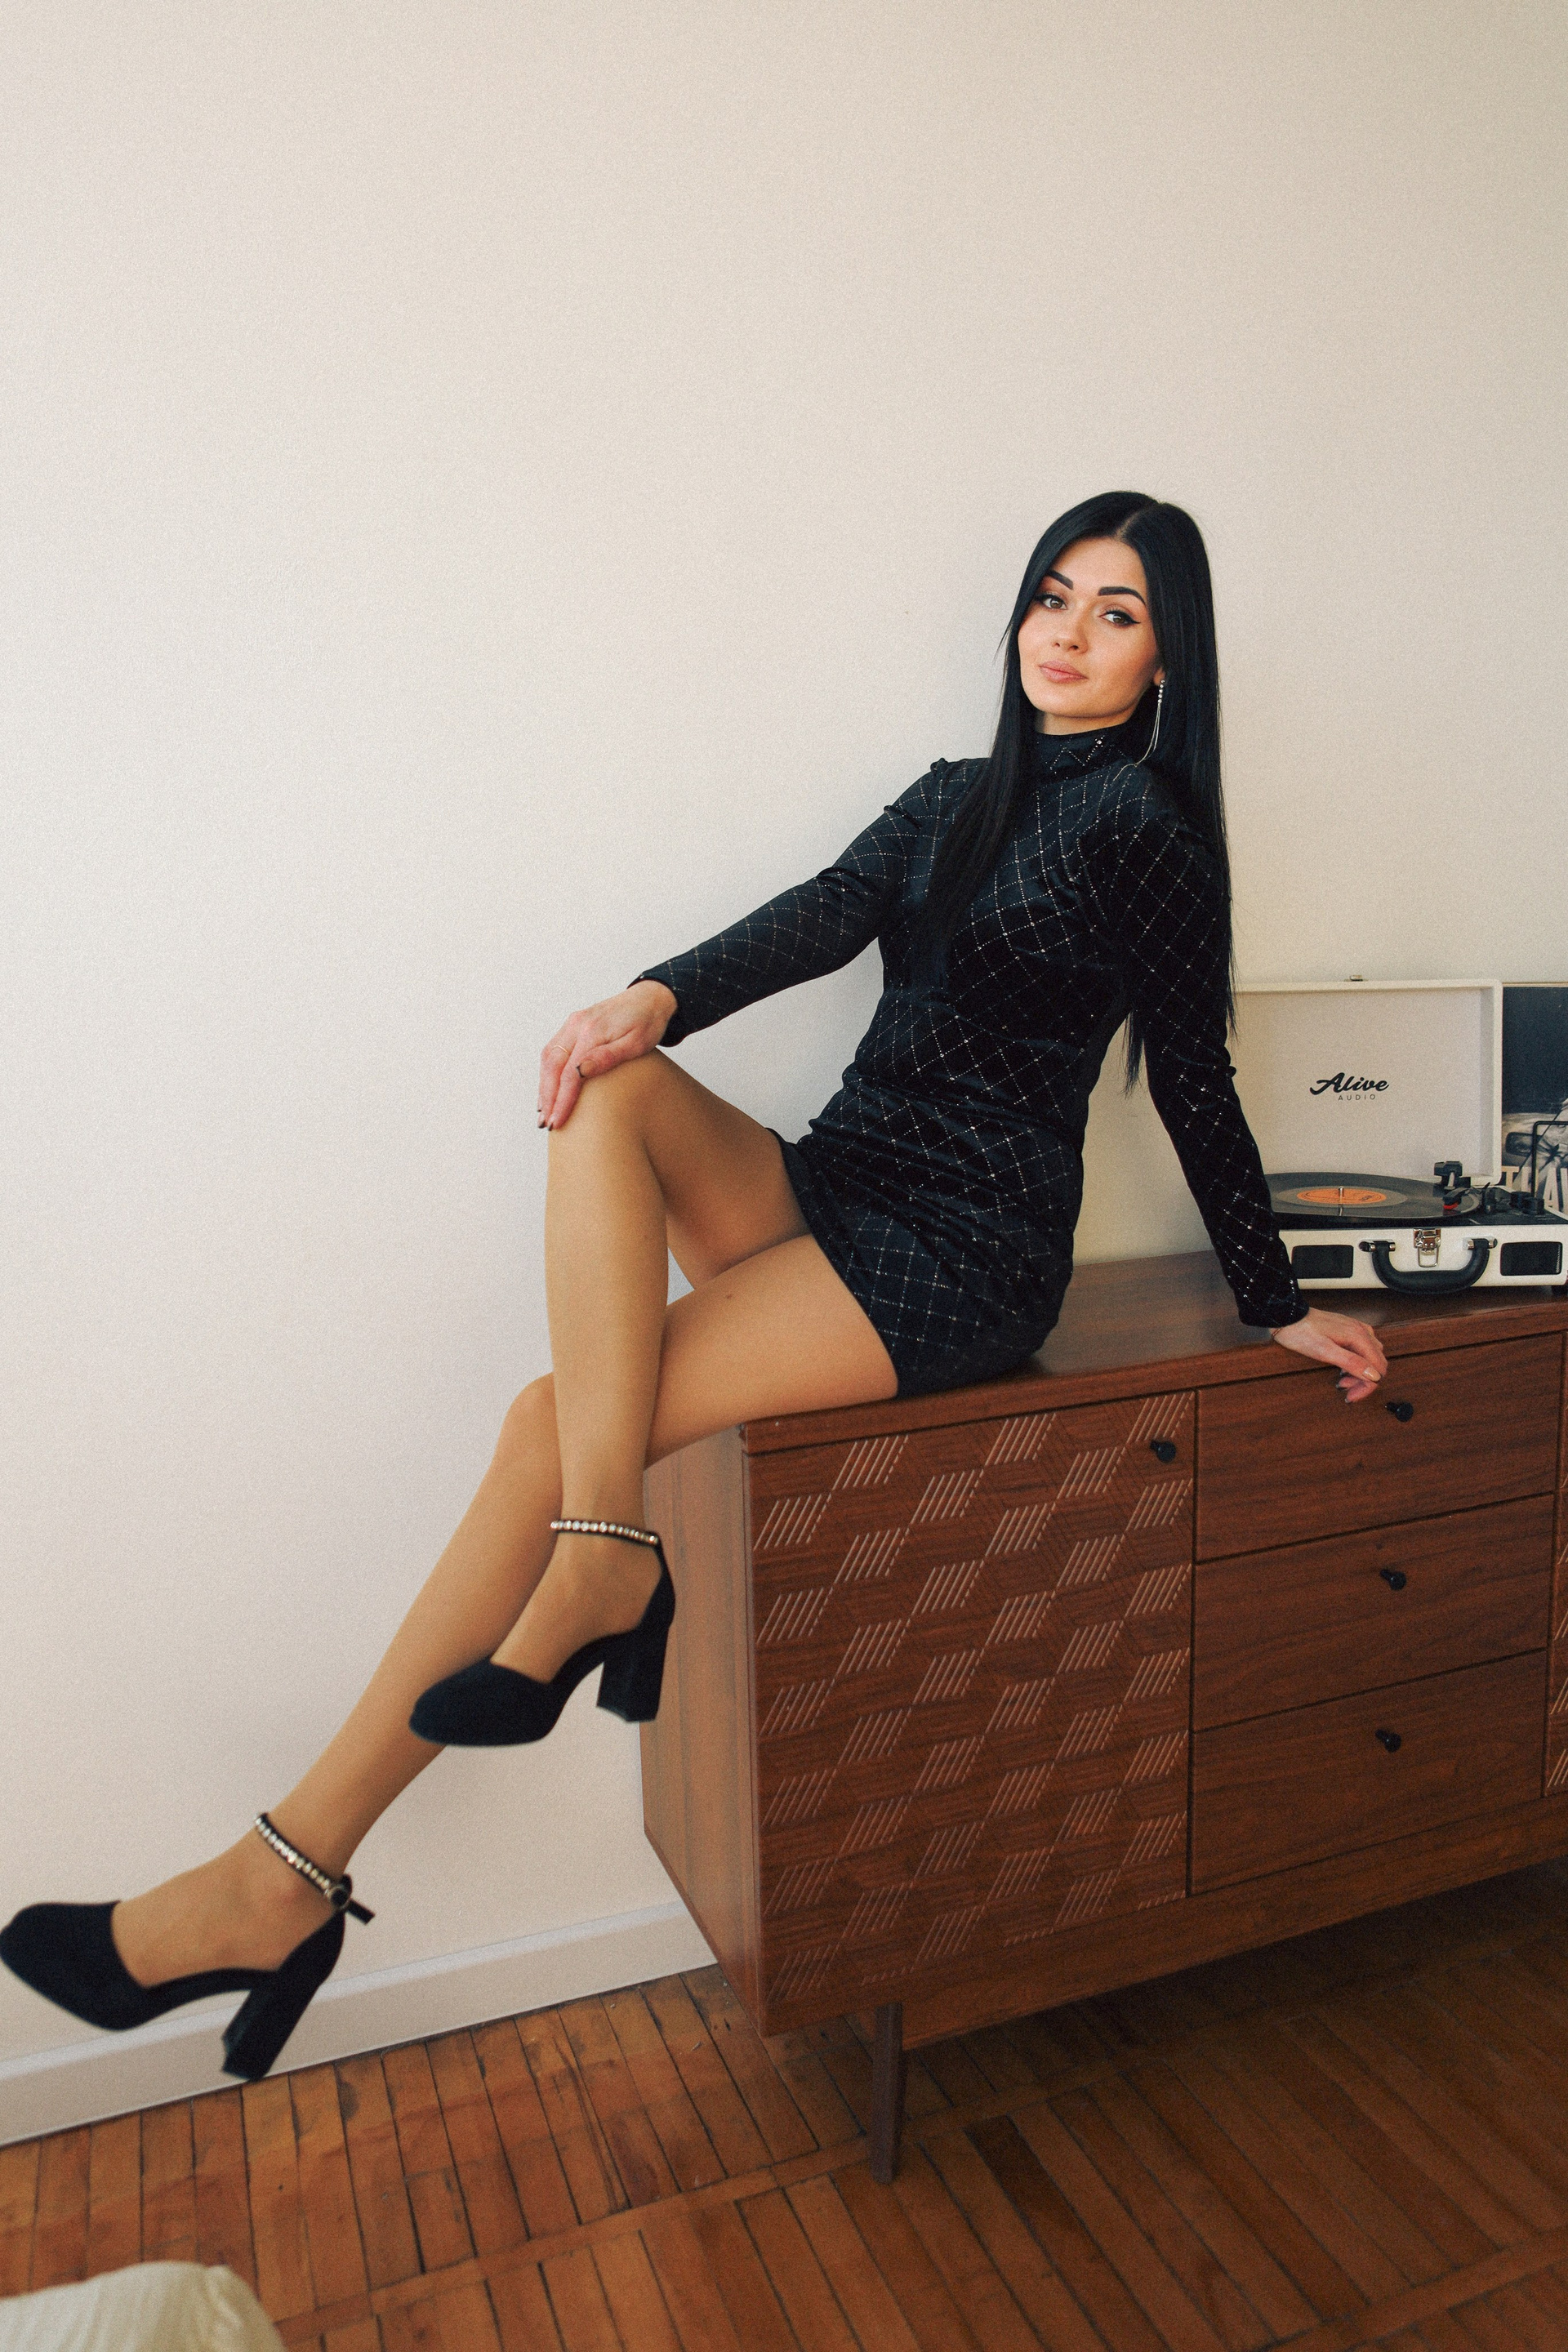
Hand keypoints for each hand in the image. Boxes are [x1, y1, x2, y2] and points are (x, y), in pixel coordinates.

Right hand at [538, 980, 676, 1128]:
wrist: (650, 998)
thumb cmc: (648, 1022)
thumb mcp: (637, 1043)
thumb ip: (608, 1057)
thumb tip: (580, 1072)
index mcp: (593, 1031)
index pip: (569, 1072)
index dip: (562, 1099)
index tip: (558, 1121)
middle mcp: (577, 1025)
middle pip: (552, 1065)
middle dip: (547, 1097)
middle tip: (546, 1123)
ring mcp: (572, 1024)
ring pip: (548, 1058)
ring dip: (544, 1086)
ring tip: (544, 1112)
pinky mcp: (573, 1026)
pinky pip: (553, 1051)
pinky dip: (547, 1073)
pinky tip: (549, 1090)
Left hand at [1269, 1305, 1387, 1401]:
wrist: (1288, 1316)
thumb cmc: (1301, 1332)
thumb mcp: (1325, 1351)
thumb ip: (1351, 1362)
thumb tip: (1373, 1375)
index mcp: (1359, 1337)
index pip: (1378, 1369)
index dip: (1367, 1386)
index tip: (1351, 1396)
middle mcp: (1362, 1331)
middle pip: (1377, 1364)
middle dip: (1363, 1381)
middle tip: (1344, 1389)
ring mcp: (1356, 1330)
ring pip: (1370, 1357)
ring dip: (1360, 1373)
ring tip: (1341, 1380)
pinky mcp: (1349, 1331)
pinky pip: (1362, 1350)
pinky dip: (1356, 1363)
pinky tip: (1343, 1368)